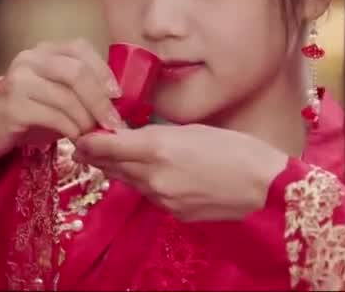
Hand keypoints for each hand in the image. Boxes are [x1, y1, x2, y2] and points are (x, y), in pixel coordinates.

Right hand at [0, 39, 127, 158]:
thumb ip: (83, 88)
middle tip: (112, 123)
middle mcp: (29, 59)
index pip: (80, 48)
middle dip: (99, 100)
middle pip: (76, 73)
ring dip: (86, 120)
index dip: (103, 71)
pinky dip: (71, 130)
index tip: (118, 96)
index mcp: (45, 50)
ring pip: (66, 97)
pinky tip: (77, 139)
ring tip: (94, 135)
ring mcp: (18, 81)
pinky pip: (53, 117)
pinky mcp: (12, 106)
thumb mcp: (60, 93)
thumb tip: (119, 102)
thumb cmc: (33, 110)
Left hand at [73, 124, 289, 221]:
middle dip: (98, 157)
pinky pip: (150, 196)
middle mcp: (153, 176)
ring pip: (129, 182)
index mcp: (157, 148)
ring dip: (121, 170)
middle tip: (86, 147)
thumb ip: (157, 134)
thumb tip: (133, 136)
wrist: (264, 186)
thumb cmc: (235, 148)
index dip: (88, 142)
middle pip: (112, 166)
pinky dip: (147, 184)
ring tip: (117, 157)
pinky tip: (156, 175)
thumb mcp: (193, 130)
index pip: (107, 146)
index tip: (79, 137)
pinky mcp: (173, 214)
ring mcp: (162, 199)